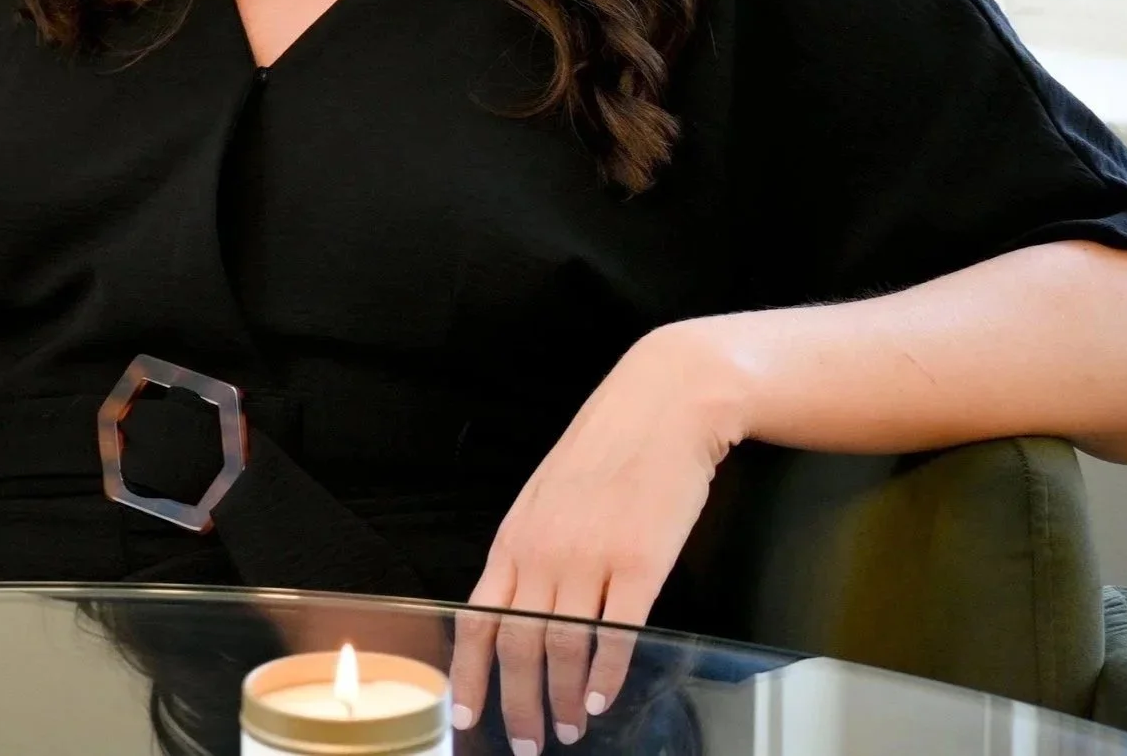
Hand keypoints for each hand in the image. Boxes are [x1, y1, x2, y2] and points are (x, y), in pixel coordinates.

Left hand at [449, 322, 745, 751]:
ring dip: (563, 697)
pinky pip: (618, 632)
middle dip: (517, 702)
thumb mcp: (548, 495)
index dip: (469, 672)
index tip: (464, 713)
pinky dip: (608, 673)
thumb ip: (531, 548)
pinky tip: (605, 697)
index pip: (477, 618)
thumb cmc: (607, 447)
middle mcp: (544, 550)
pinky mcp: (641, 561)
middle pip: (517, 644)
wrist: (662, 403)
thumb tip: (517, 603)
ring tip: (568, 728)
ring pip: (564, 646)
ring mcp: (591, 556)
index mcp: (516, 536)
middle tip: (523, 741)